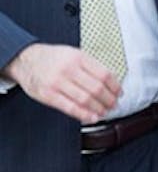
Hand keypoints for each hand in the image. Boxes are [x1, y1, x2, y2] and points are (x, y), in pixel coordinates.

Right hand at [2, 43, 119, 122]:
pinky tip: (92, 117)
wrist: (26, 59)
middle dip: (109, 99)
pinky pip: (70, 107)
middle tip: (114, 104)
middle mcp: (69, 69)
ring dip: (99, 108)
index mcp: (79, 57)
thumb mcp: (74, 54)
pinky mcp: (48, 95)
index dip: (115, 86)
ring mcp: (58, 83)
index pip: (104, 74)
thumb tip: (110, 81)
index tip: (119, 93)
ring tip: (105, 112)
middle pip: (96, 88)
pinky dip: (84, 114)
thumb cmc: (53, 58)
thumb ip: (90, 66)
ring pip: (85, 99)